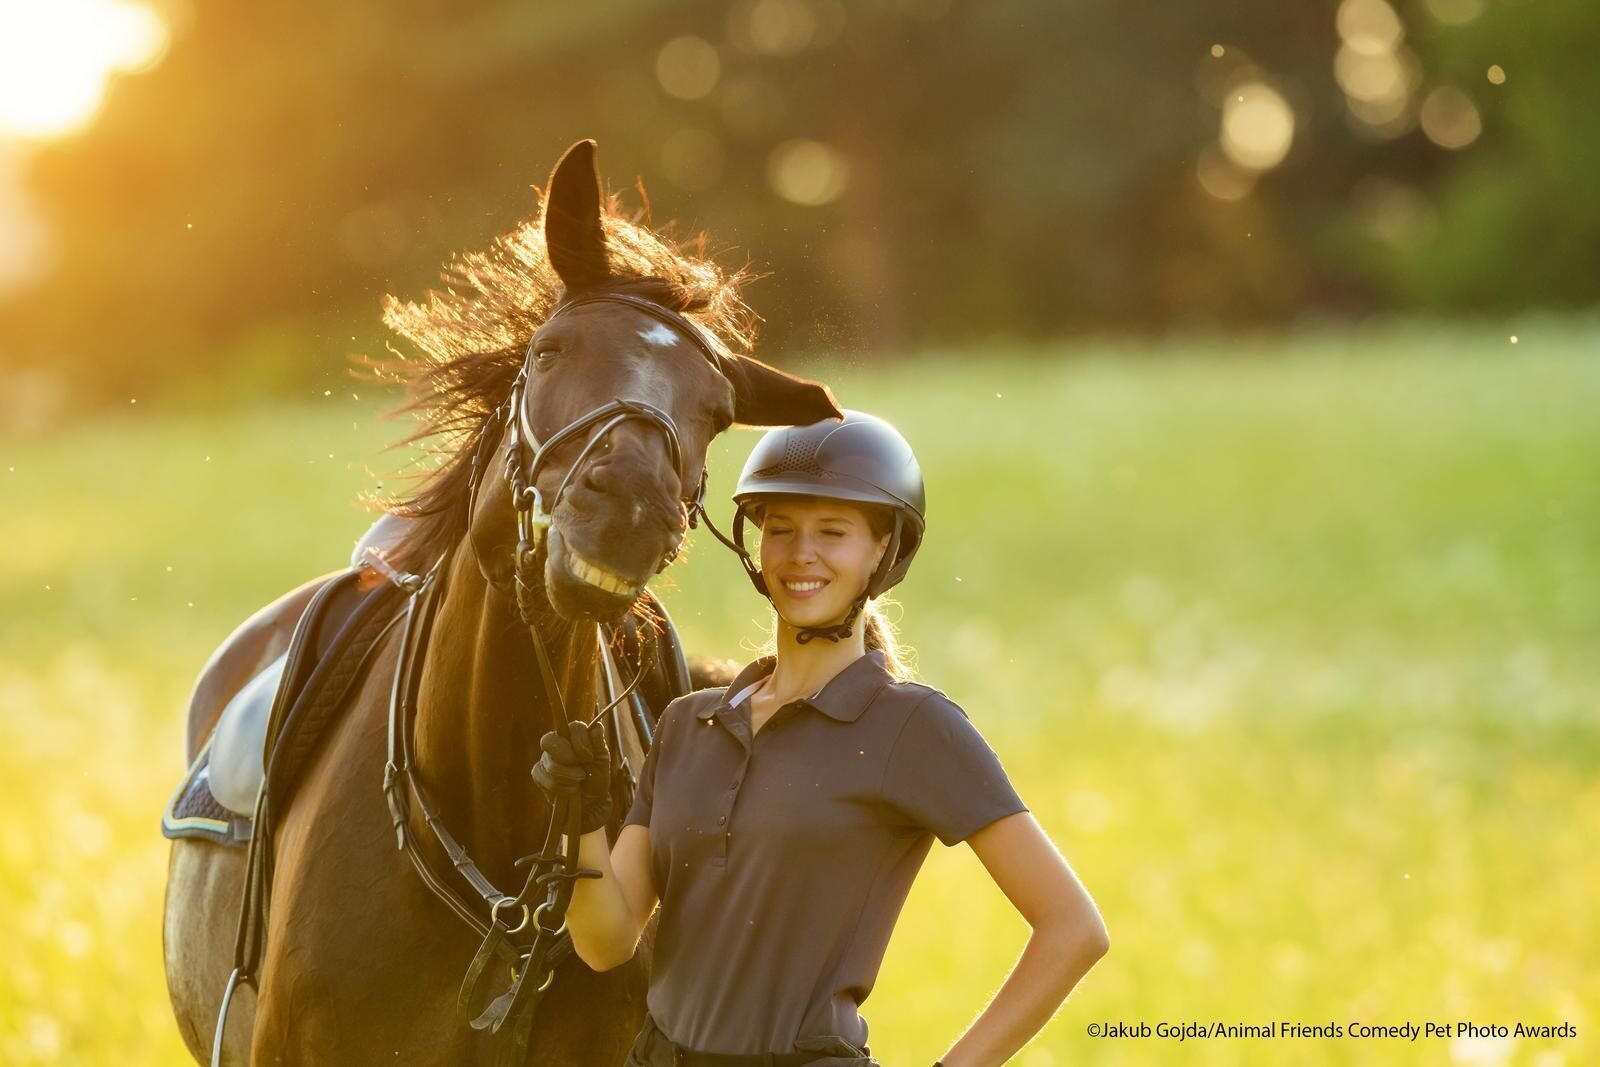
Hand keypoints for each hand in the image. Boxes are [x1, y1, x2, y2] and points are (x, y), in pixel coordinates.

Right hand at [530, 719, 612, 833]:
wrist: (590, 802)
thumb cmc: (597, 778)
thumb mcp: (602, 761)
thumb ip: (598, 743)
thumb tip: (597, 726)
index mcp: (574, 736)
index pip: (572, 727)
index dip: (580, 741)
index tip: (589, 757)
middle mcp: (558, 744)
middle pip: (549, 739)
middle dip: (567, 757)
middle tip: (581, 770)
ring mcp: (546, 759)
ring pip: (549, 762)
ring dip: (568, 776)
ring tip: (579, 782)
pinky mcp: (539, 774)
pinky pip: (540, 776)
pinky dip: (558, 787)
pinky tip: (569, 790)